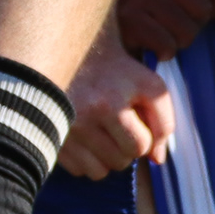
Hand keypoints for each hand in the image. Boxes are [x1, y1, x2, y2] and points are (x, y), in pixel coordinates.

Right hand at [60, 32, 173, 176]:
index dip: (152, 135)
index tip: (141, 123)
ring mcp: (76, 121)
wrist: (55, 44)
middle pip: (132, 152)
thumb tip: (157, 160)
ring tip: (101, 131)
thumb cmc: (104, 62)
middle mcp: (104, 102)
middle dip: (130, 144)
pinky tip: (82, 136)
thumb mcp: (140, 76)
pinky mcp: (56, 133)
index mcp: (131, 80)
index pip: (155, 133)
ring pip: (107, 166)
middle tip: (119, 125)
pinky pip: (82, 169)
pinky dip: (86, 159)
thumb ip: (159, 115)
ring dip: (109, 155)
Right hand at [116, 0, 214, 58]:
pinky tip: (154, 42)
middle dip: (197, 24)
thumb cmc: (182, 9)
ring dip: (182, 40)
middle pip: (203, 9)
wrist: (139, 28)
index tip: (201, 4)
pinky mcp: (127, 17)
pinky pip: (166, 45)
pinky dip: (166, 51)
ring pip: (186, 30)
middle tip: (180, 20)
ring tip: (167, 30)